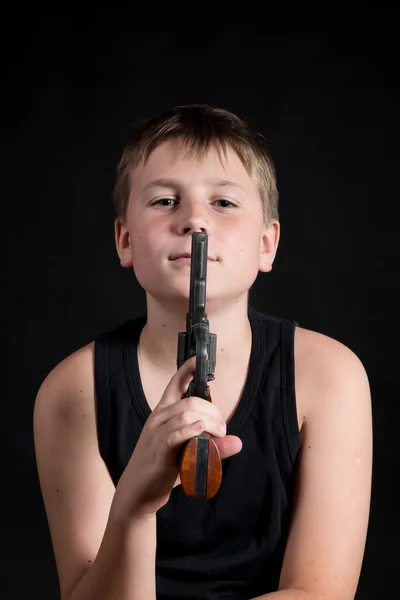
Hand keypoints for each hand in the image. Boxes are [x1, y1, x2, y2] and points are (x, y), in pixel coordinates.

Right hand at [113, 355, 242, 519]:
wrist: (137, 491)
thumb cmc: (162, 468)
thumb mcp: (189, 452)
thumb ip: (212, 445)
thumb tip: (237, 442)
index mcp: (164, 412)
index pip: (175, 384)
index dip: (187, 369)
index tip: (198, 359)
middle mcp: (159, 418)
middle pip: (190, 400)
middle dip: (213, 410)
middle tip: (222, 428)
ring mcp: (158, 432)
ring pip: (187, 413)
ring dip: (210, 422)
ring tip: (218, 435)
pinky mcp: (159, 449)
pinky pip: (177, 432)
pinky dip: (192, 430)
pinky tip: (202, 432)